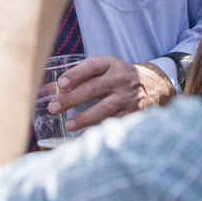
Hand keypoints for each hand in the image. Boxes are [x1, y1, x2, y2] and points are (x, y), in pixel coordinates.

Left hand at [46, 56, 175, 129]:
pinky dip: (98, 129)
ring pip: (104, 108)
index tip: (60, 84)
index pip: (91, 66)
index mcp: (110, 64)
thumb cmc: (118, 77)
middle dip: (71, 99)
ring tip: (68, 125)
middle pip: (93, 88)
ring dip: (84, 117)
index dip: (75, 74)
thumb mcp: (103, 70)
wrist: (155, 84)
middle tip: (54, 107)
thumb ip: (77, 77)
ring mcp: (127, 97)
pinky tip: (85, 135)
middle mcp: (119, 79)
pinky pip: (114, 122)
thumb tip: (46, 90)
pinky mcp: (133, 113)